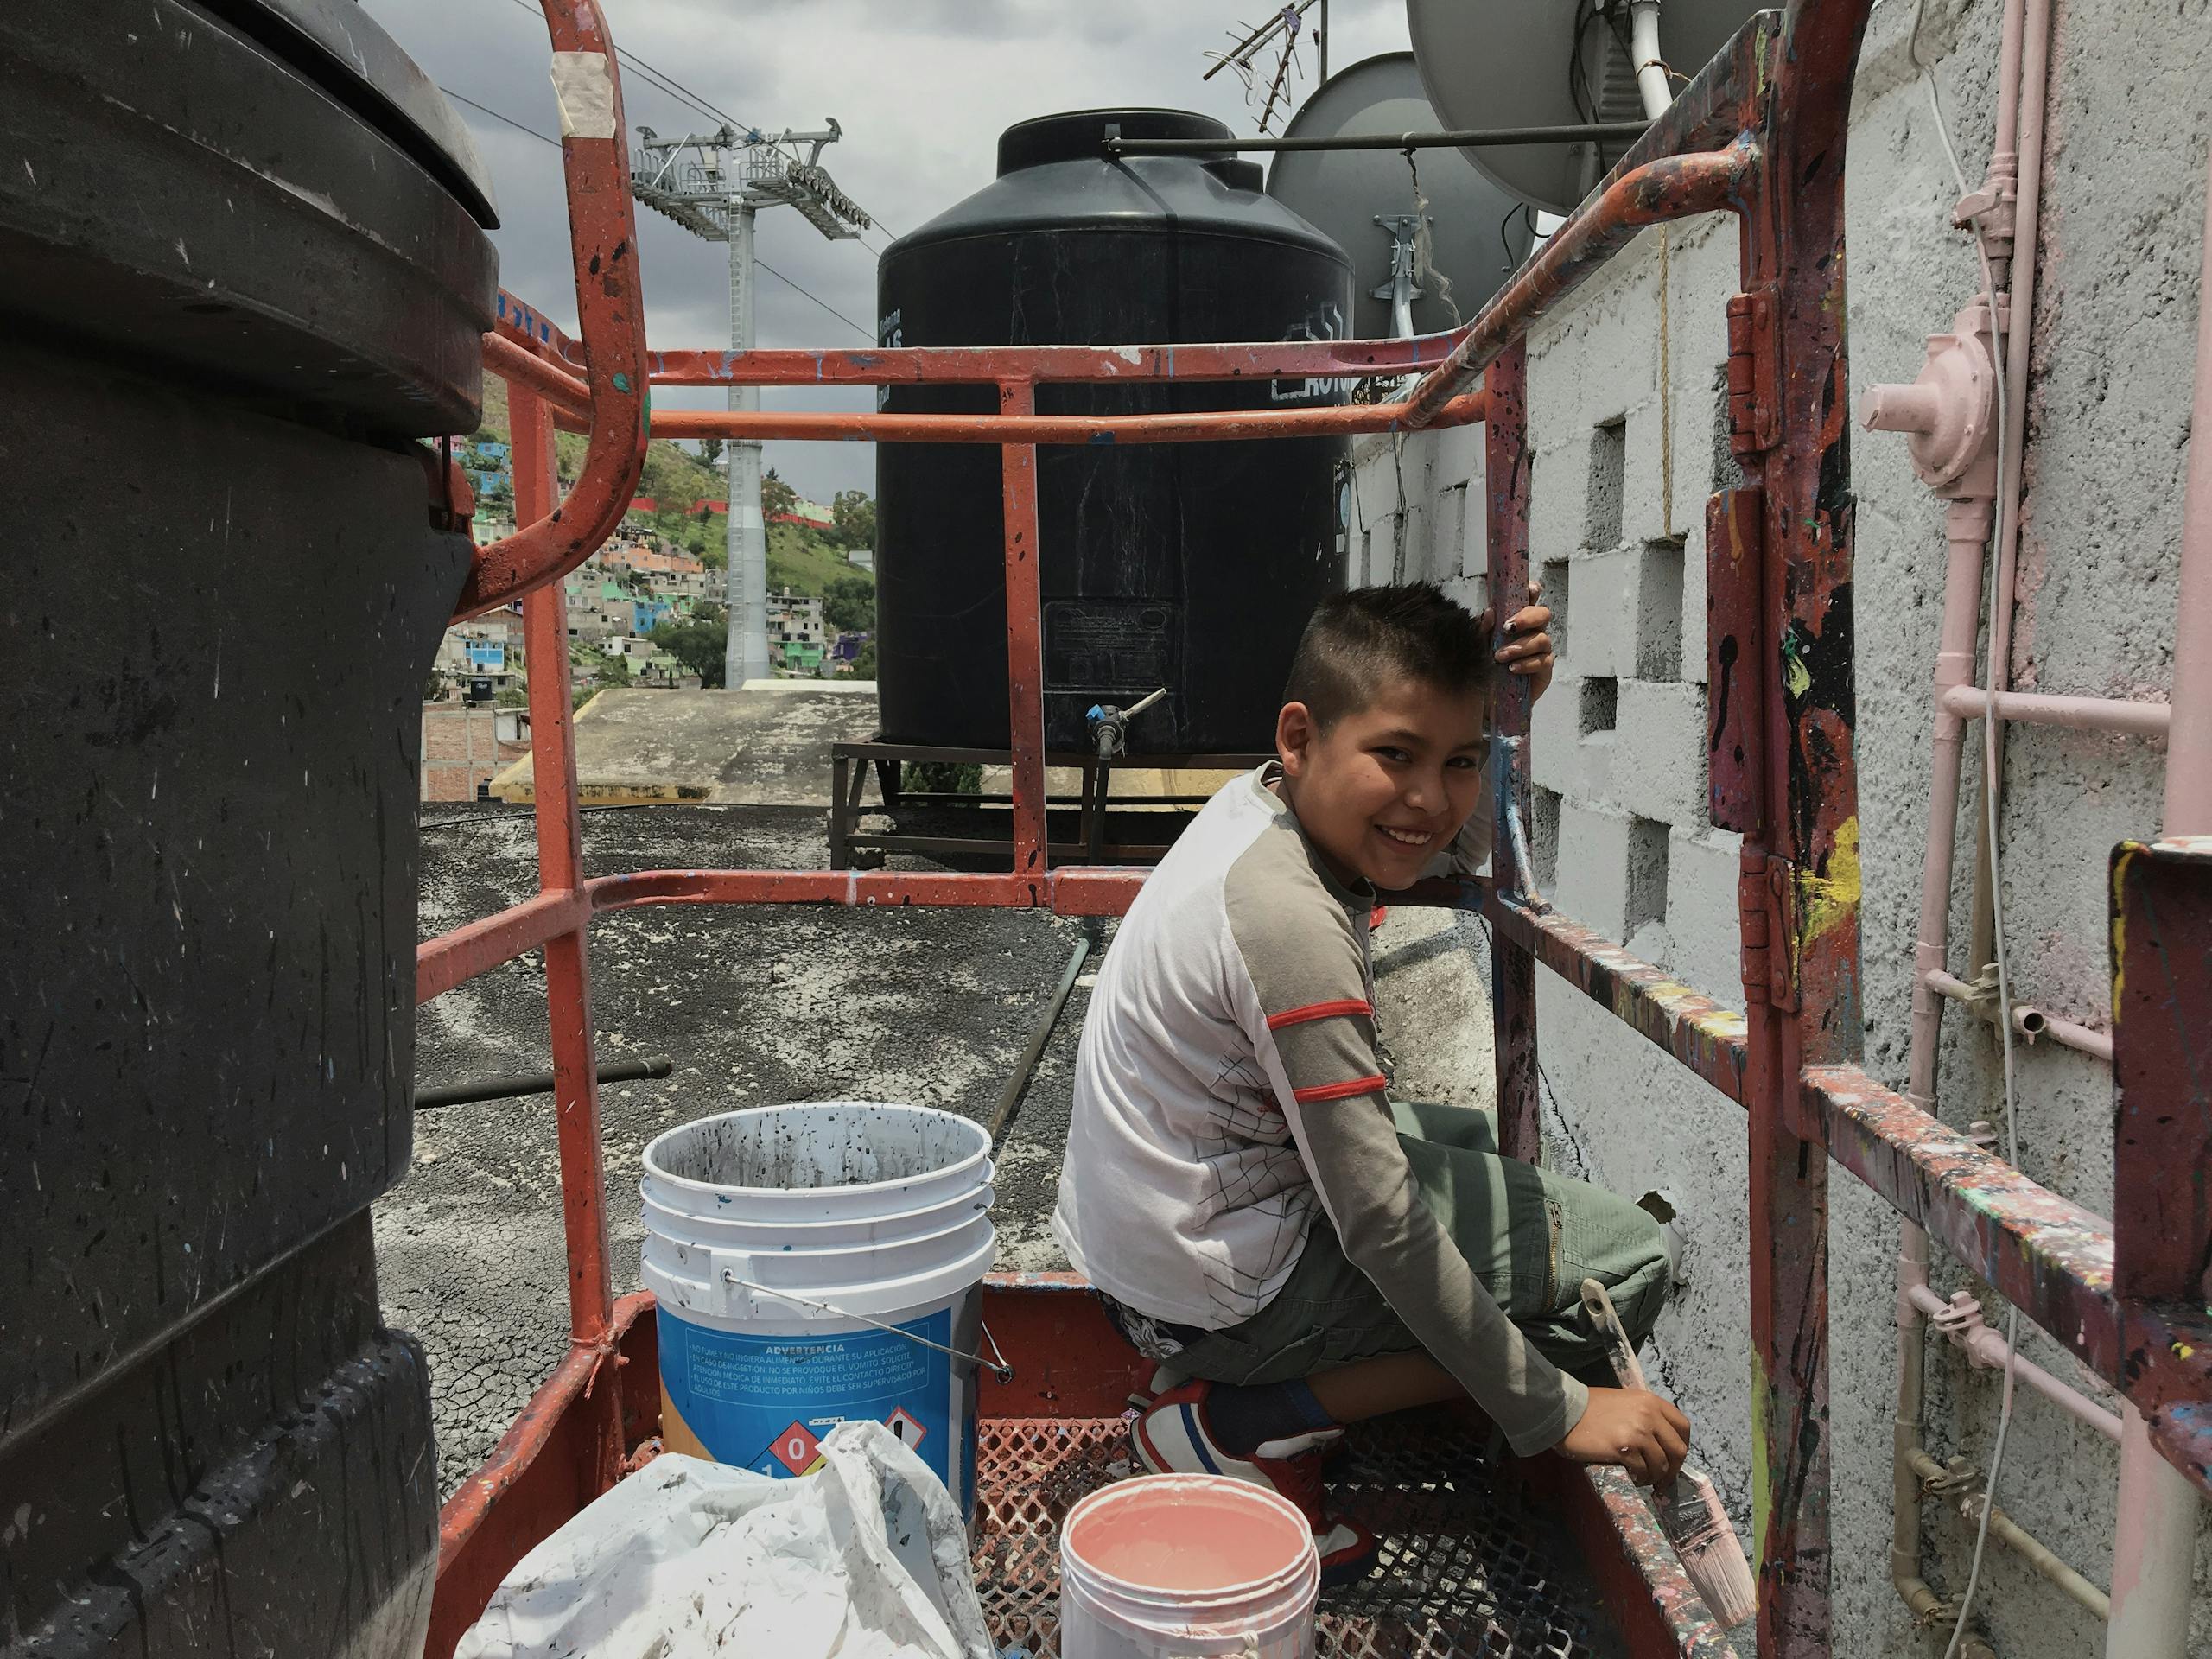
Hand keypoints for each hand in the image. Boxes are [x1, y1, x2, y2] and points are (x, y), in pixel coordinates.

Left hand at [1478, 578, 1554, 702]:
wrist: (1489, 697)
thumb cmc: (1486, 666)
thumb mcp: (1479, 646)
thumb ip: (1483, 630)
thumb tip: (1488, 612)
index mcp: (1519, 621)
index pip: (1531, 600)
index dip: (1534, 591)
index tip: (1530, 589)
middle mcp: (1534, 631)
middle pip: (1543, 614)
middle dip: (1527, 618)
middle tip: (1508, 628)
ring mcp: (1542, 649)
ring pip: (1542, 639)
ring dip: (1520, 646)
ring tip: (1500, 656)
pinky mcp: (1545, 668)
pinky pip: (1542, 661)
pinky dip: (1526, 664)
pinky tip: (1512, 668)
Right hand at [1555, 1385, 1690, 1487]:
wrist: (1565, 1411)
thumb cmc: (1592, 1406)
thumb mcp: (1626, 1402)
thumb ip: (1646, 1416)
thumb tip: (1661, 1442)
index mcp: (1651, 1401)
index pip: (1683, 1427)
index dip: (1683, 1446)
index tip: (1674, 1458)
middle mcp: (1649, 1415)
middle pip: (1677, 1450)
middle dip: (1673, 1469)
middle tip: (1663, 1479)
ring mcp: (1638, 1432)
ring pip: (1661, 1465)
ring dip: (1654, 1477)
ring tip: (1642, 1478)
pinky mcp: (1624, 1449)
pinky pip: (1643, 1471)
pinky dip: (1640, 1478)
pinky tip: (1631, 1476)